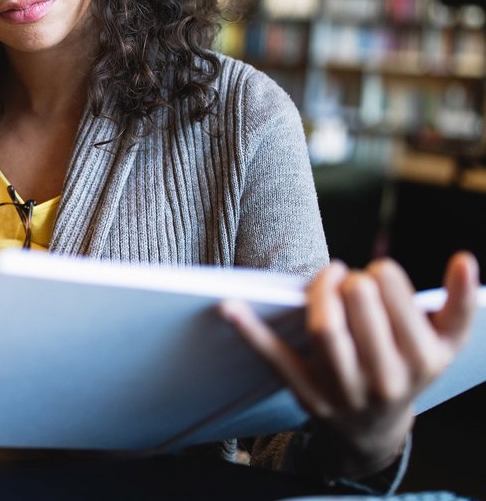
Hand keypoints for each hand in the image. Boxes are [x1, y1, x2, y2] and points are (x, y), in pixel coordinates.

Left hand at [221, 251, 478, 478]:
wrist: (375, 430)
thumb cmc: (410, 368)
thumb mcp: (445, 342)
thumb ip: (461, 302)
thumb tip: (465, 259)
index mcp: (422, 361)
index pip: (397, 303)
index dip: (382, 276)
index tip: (377, 272)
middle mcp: (385, 379)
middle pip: (360, 312)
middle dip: (352, 283)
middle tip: (351, 278)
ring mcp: (343, 388)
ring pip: (326, 330)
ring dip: (319, 292)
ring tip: (327, 277)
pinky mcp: (306, 391)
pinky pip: (276, 357)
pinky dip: (250, 330)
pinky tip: (228, 305)